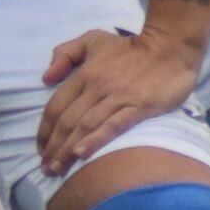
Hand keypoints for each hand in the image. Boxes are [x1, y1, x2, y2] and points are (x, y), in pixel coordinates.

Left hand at [38, 21, 201, 177]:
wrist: (169, 47)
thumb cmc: (129, 47)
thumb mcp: (92, 40)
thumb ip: (65, 54)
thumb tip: (45, 78)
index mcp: (84, 73)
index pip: (56, 105)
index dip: (45, 129)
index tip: (40, 148)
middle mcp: (96, 87)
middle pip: (68, 121)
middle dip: (54, 147)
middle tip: (45, 168)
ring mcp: (118, 97)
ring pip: (86, 126)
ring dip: (68, 149)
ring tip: (57, 169)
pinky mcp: (140, 107)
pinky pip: (114, 125)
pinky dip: (96, 140)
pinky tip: (82, 154)